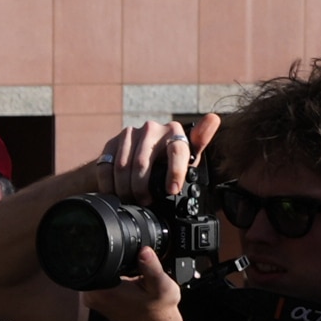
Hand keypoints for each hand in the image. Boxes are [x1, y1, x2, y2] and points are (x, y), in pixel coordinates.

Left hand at [85, 249, 186, 320]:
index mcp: (104, 290)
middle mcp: (92, 296)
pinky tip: (130, 288)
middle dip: (116, 262)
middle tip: (135, 279)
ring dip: (116, 271)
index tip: (132, 266)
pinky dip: (115, 279)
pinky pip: (101, 281)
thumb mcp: (161, 286)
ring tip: (134, 285)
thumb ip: (151, 267)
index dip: (114, 251)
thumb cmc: (159, 311)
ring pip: (99, 272)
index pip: (96, 259)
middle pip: (96, 263)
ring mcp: (93, 300)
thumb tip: (144, 250)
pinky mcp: (97, 302)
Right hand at [91, 115, 217, 200]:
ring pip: (123, 166)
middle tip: (145, 202)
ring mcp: (130, 134)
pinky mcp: (112, 142)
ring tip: (129, 200)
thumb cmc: (167, 160)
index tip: (171, 190)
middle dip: (142, 188)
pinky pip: (107, 166)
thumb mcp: (187, 154)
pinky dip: (109, 184)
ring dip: (125, 188)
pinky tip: (114, 193)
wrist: (138, 155)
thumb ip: (200, 140)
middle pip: (143, 163)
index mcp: (174, 132)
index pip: (176, 150)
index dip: (174, 173)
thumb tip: (213, 118)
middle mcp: (152, 128)